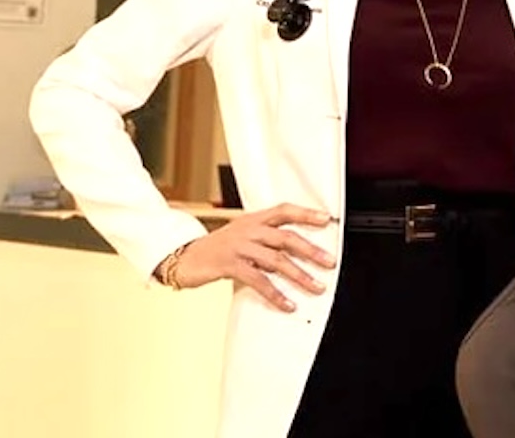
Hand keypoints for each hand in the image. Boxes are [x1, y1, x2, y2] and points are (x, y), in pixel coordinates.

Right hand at [171, 203, 334, 312]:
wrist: (184, 257)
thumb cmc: (217, 247)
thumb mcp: (242, 234)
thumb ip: (265, 238)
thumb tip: (297, 249)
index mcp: (253, 219)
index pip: (284, 211)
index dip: (306, 214)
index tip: (327, 219)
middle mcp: (248, 230)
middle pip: (286, 237)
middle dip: (311, 251)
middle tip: (330, 262)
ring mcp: (238, 247)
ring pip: (276, 260)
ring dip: (299, 275)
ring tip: (315, 287)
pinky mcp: (229, 265)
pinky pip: (258, 280)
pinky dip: (275, 294)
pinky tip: (288, 303)